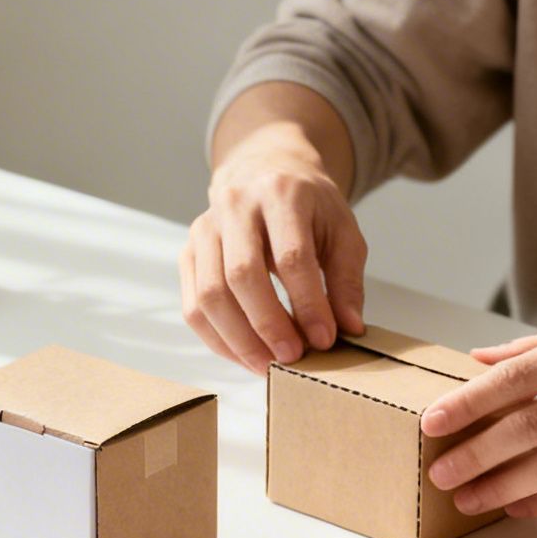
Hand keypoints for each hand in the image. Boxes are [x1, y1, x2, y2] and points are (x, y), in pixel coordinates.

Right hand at [180, 129, 367, 373]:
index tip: (324, 339)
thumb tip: (348, 328)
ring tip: (267, 365)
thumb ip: (347, 279)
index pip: (291, 257)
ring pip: (210, 295)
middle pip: (242, 275)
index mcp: (281, 193)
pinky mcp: (187, 253)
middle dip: (268, 325)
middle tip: (292, 358)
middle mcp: (235, 205)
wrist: (264, 172)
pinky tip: (244, 356)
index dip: (308, 303)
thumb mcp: (342, 230)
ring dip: (239, 340)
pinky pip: (193, 306)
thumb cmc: (308, 207)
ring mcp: (204, 229)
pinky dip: (217, 339)